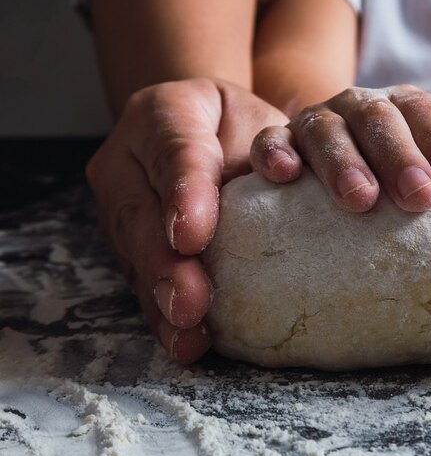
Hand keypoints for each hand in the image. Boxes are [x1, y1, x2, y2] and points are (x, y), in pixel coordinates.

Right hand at [86, 79, 287, 362]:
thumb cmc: (244, 127)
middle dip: (165, 265)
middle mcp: (127, 159)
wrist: (211, 129)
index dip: (184, 195)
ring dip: (161, 299)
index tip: (192, 237)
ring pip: (134, 254)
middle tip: (190, 302)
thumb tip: (286, 178)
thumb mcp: (260, 120)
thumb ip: (267, 149)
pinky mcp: (127, 244)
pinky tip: (184, 342)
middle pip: (142, 213)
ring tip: (186, 333)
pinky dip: (162, 315)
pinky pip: (140, 281)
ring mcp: (119, 203)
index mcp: (163, 113)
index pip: (175, 152)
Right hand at [251, 85, 430, 211]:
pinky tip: (286, 175)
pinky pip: (271, 142)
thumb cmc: (401, 176)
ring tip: (361, 199)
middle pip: (378, 118)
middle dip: (400, 156)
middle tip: (419, 196)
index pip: (422, 110)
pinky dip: (276, 154)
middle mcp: (360, 105)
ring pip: (327, 130)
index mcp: (402, 106)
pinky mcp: (277, 143)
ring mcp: (316, 121)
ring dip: (345, 162)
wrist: (337, 161)